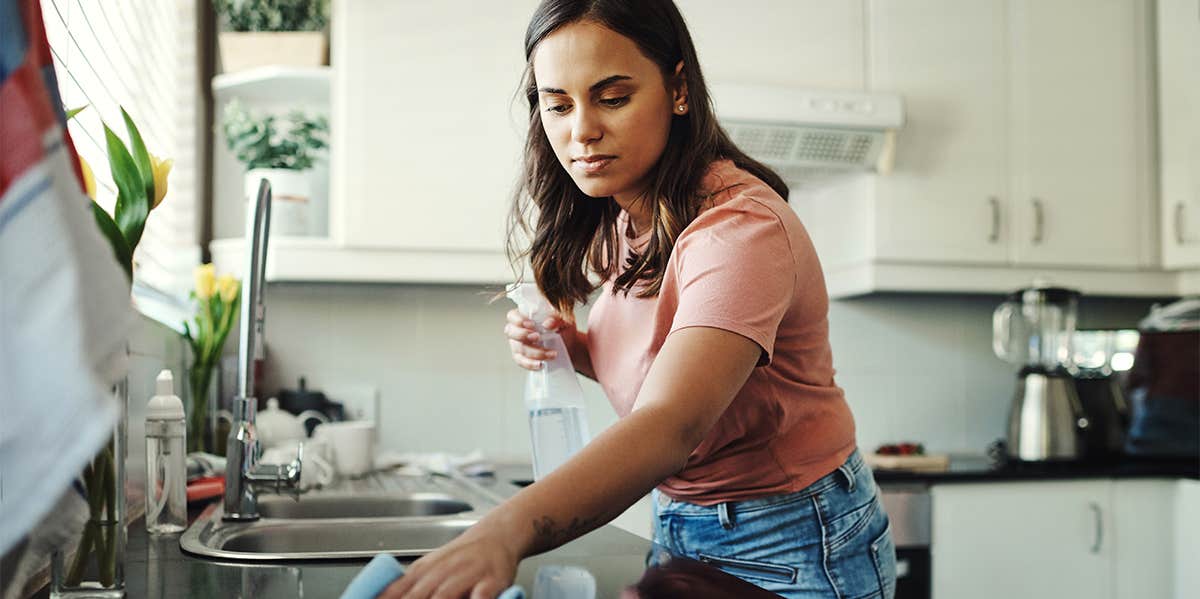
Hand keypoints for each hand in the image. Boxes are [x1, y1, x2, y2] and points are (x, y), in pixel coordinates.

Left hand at [377, 531, 519, 598]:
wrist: (497, 535)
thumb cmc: (461, 558)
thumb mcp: (428, 568)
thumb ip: (403, 587)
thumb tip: (374, 595)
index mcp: (421, 572)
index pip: (393, 593)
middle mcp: (440, 573)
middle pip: (416, 597)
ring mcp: (465, 575)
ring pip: (444, 596)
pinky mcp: (491, 581)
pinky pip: (481, 596)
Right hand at [504, 308, 574, 370]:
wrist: (570, 345)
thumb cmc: (562, 329)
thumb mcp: (564, 321)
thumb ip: (556, 319)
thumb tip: (548, 323)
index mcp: (524, 316)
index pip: (513, 316)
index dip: (519, 320)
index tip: (532, 324)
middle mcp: (518, 330)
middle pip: (510, 332)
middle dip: (522, 335)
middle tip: (537, 337)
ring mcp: (518, 344)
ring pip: (519, 348)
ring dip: (535, 352)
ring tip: (552, 353)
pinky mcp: (522, 357)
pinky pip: (521, 361)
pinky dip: (530, 364)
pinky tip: (541, 364)